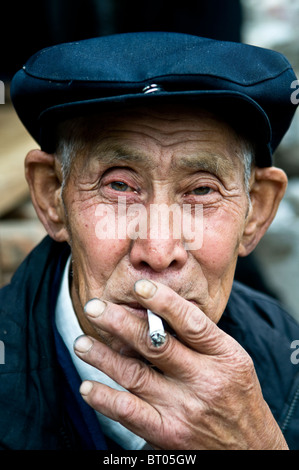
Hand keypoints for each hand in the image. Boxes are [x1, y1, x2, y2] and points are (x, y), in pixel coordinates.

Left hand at [74, 279, 287, 449]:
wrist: (251, 447)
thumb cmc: (238, 395)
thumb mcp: (232, 359)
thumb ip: (201, 338)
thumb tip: (158, 310)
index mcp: (224, 356)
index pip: (191, 322)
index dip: (163, 302)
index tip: (138, 287)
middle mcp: (205, 380)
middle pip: (155, 345)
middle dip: (120, 323)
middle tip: (94, 307)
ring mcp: (185, 408)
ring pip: (135, 375)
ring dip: (103, 357)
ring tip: (81, 342)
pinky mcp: (169, 432)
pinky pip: (130, 413)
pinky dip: (105, 399)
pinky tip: (88, 386)